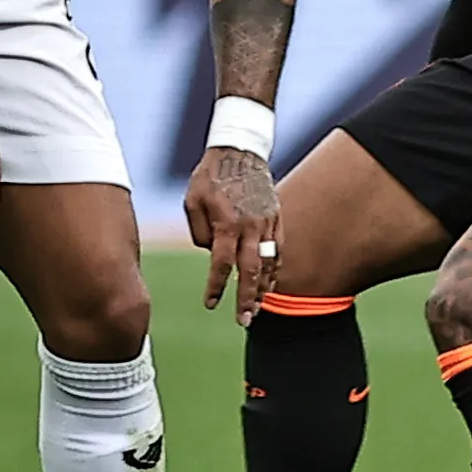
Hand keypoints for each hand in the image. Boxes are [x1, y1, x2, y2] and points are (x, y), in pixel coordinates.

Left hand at [187, 145, 279, 322]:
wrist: (239, 150)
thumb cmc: (210, 176)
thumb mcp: (192, 202)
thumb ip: (200, 233)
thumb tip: (211, 254)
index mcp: (227, 223)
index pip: (221, 264)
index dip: (216, 287)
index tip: (211, 304)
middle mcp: (250, 226)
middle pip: (251, 271)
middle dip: (248, 299)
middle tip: (244, 321)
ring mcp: (267, 222)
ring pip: (269, 262)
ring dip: (263, 288)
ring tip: (257, 308)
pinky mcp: (276, 216)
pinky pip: (279, 248)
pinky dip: (275, 268)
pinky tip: (270, 283)